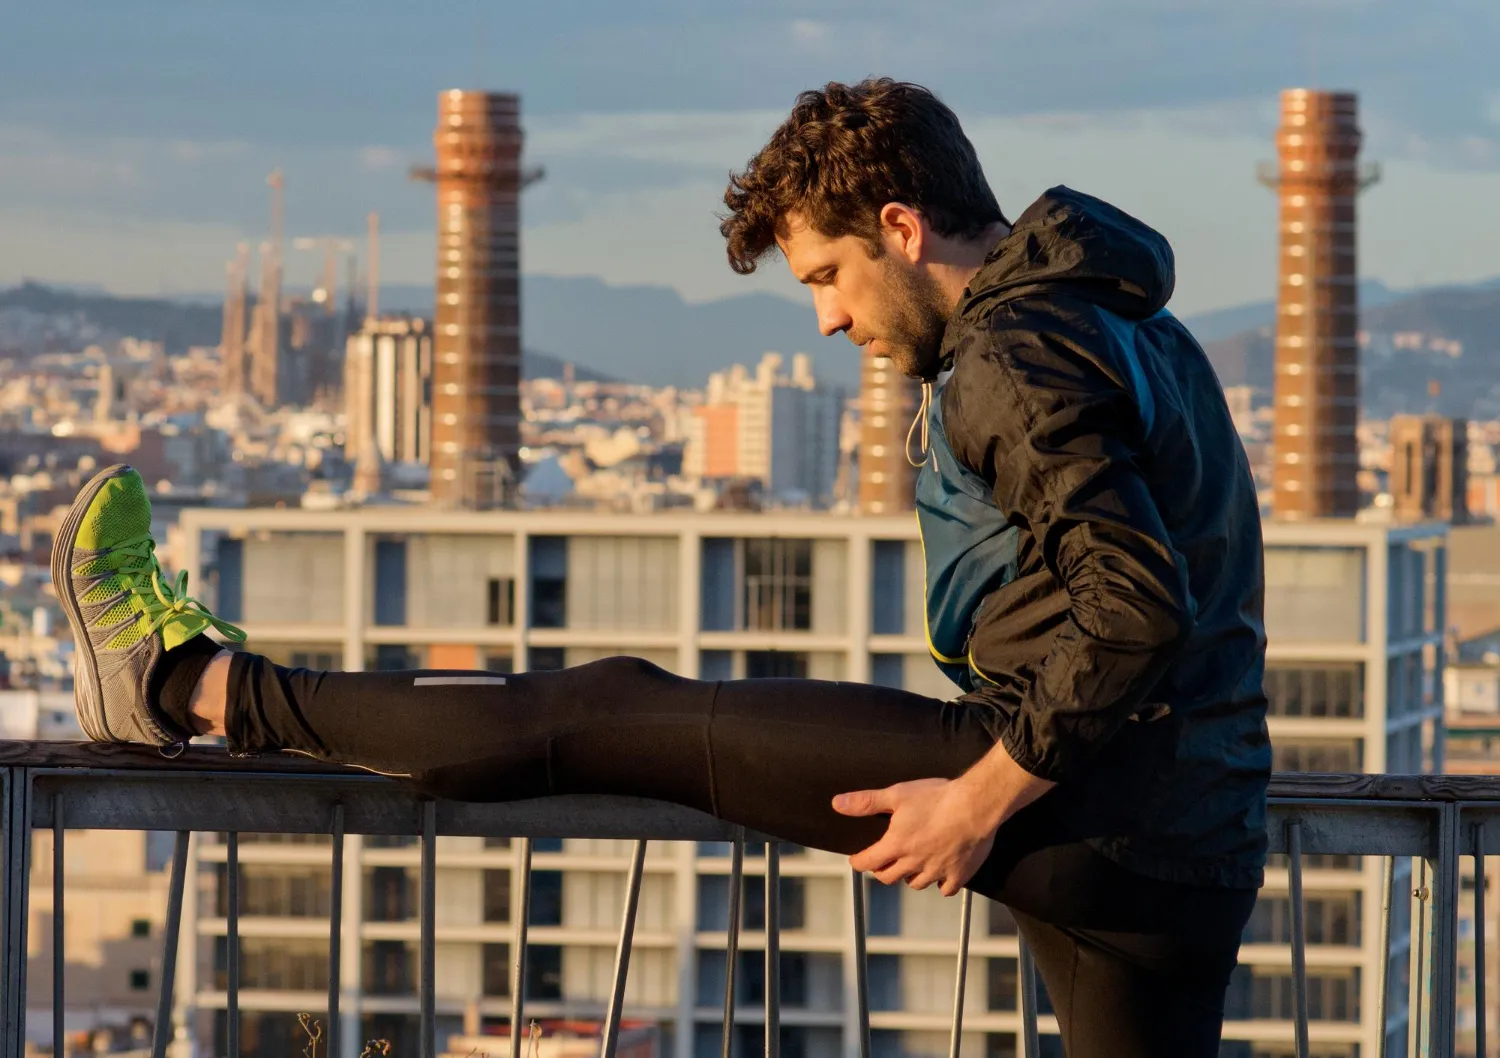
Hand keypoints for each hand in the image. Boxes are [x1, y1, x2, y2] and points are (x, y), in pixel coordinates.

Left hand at [833, 778, 997, 896]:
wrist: (975, 806)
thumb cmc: (936, 798)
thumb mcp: (897, 794)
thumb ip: (866, 802)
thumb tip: (837, 804)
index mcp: (896, 845)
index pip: (868, 862)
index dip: (859, 862)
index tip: (856, 860)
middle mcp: (913, 863)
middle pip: (889, 877)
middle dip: (882, 870)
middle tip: (883, 862)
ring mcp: (936, 871)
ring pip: (916, 884)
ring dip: (909, 877)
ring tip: (911, 866)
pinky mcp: (959, 875)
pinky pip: (945, 889)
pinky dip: (940, 885)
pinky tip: (940, 876)